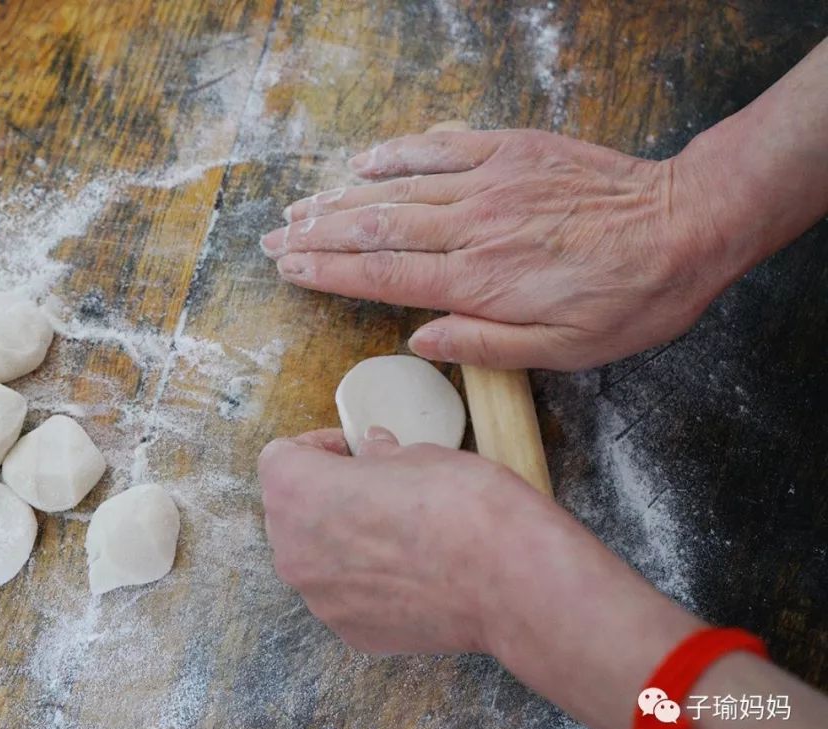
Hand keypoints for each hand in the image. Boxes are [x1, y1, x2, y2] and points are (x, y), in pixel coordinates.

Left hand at [258, 425, 572, 654]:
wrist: (509, 581)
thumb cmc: (463, 506)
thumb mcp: (420, 454)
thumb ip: (380, 455)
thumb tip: (373, 451)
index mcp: (297, 491)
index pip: (279, 457)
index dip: (316, 447)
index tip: (350, 449)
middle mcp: (293, 548)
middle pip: (289, 510)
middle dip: (324, 495)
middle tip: (374, 487)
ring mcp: (319, 598)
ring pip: (315, 557)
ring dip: (341, 540)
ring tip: (396, 531)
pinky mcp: (350, 631)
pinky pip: (343, 595)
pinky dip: (364, 581)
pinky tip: (409, 570)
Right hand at [261, 124, 727, 370]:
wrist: (685, 226)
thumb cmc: (629, 299)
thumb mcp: (566, 351)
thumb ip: (486, 346)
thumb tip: (420, 340)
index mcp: (480, 282)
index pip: (382, 275)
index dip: (327, 272)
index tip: (289, 268)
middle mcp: (473, 227)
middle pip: (374, 229)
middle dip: (316, 234)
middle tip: (273, 238)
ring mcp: (490, 183)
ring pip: (397, 188)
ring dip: (341, 198)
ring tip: (300, 206)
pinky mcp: (512, 151)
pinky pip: (441, 146)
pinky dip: (398, 152)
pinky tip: (365, 159)